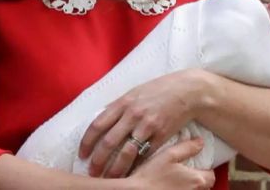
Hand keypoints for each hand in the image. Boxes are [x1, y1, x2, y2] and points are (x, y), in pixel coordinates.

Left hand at [78, 69, 208, 177]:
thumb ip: (118, 106)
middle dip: (98, 160)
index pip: (98, 124)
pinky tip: (131, 174)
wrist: (187, 91)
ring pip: (127, 152)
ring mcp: (147, 126)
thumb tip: (100, 119)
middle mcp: (133, 114)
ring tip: (110, 179)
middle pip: (109, 141)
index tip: (82, 154)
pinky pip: (146, 155)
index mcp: (123, 103)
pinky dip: (137, 167)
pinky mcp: (162, 136)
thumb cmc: (158, 91)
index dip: (87, 141)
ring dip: (116, 168)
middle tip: (92, 172)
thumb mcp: (134, 93)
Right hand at [131, 138, 214, 188]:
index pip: (211, 176)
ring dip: (189, 185)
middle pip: (204, 185)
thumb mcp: (169, 154)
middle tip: (186, 170)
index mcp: (196, 179)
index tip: (197, 165)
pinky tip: (169, 186)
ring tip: (176, 178)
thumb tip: (201, 142)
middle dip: (198, 178)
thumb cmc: (152, 174)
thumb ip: (187, 148)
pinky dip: (180, 189)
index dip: (206, 169)